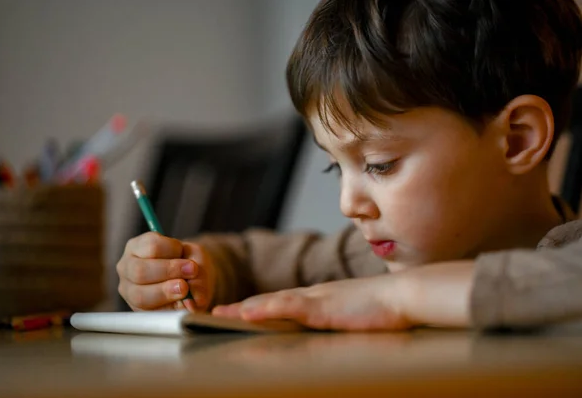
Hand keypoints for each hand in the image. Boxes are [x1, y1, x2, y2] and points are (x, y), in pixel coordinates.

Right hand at [117, 232, 214, 311]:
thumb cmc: (187, 262)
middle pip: (140, 270)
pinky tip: (179, 304)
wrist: (188, 278)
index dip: (173, 252)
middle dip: (169, 272)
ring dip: (166, 293)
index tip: (189, 259)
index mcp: (137, 246)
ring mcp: (128, 290)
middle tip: (191, 272)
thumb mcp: (197, 259)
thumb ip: (198, 274)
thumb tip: (194, 301)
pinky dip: (166, 310)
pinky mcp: (136, 310)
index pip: (151, 246)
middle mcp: (127, 267)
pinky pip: (148, 313)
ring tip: (185, 290)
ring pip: (140, 295)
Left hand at [212, 260, 473, 330]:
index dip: (257, 307)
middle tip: (215, 313)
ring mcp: (316, 299)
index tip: (237, 312)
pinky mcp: (323, 307)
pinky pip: (288, 307)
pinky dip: (265, 309)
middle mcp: (312, 295)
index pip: (281, 302)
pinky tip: (247, 313)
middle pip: (269, 300)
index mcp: (319, 297)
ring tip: (220, 314)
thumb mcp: (355, 313)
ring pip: (271, 302)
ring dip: (244, 309)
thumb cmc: (386, 307)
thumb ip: (339, 317)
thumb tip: (332, 326)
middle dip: (241, 308)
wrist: (404, 295)